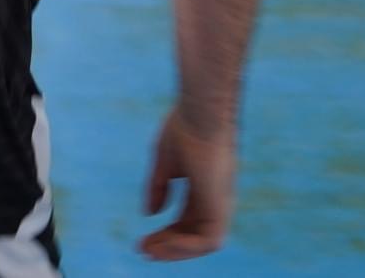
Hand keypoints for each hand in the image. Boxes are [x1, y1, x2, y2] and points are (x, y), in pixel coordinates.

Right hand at [141, 109, 235, 261]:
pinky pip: (209, 242)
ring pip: (203, 243)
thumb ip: (159, 188)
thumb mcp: (165, 162)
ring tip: (149, 251)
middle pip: (193, 233)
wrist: (201, 114)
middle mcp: (215, 197)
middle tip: (142, 249)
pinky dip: (185, 247)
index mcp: (204, 186)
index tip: (144, 239)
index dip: (167, 232)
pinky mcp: (222, 206)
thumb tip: (150, 214)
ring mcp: (221, 203)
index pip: (187, 219)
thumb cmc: (185, 128)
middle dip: (168, 244)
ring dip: (175, 250)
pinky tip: (162, 244)